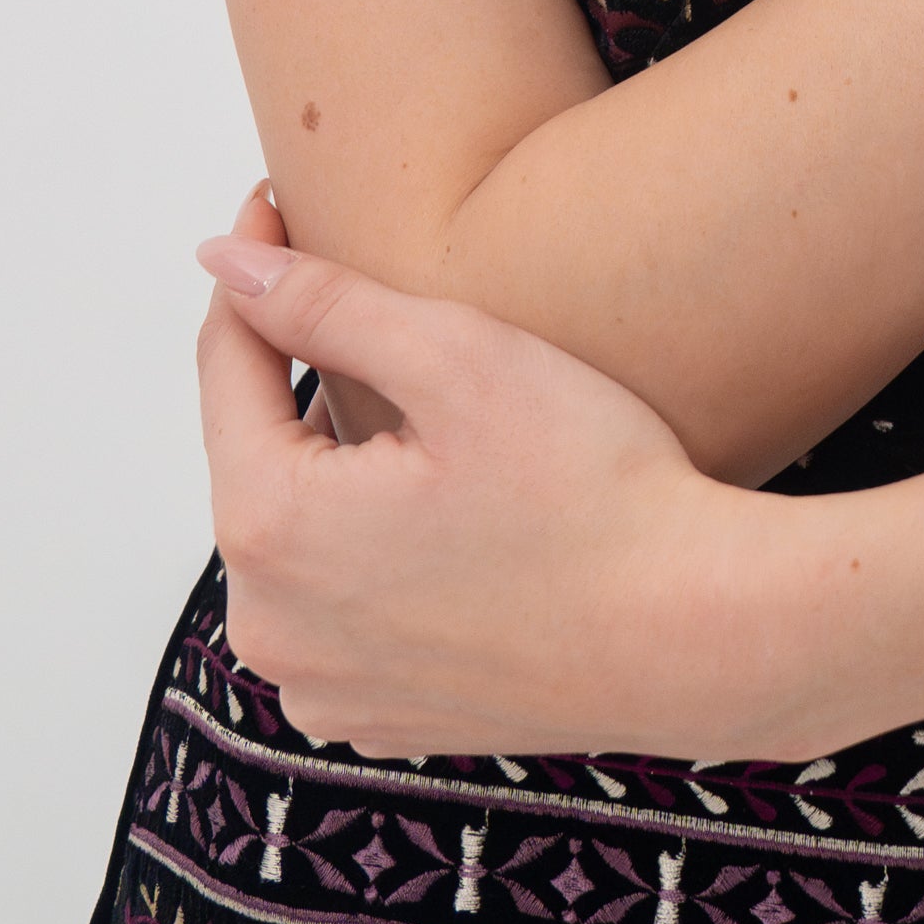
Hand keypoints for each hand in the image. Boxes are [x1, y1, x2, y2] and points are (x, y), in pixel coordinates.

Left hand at [193, 188, 799, 763]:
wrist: (699, 632)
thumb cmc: (593, 489)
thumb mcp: (457, 358)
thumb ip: (323, 301)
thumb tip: (224, 257)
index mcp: (271, 529)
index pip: (226, 367)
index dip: (254, 276)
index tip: (276, 203)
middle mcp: (270, 626)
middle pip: (258, 457)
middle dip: (299, 381)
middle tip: (381, 315)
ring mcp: (321, 687)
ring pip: (299, 537)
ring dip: (336, 471)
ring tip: (423, 419)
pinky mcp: (375, 720)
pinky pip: (339, 611)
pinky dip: (369, 555)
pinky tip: (444, 518)